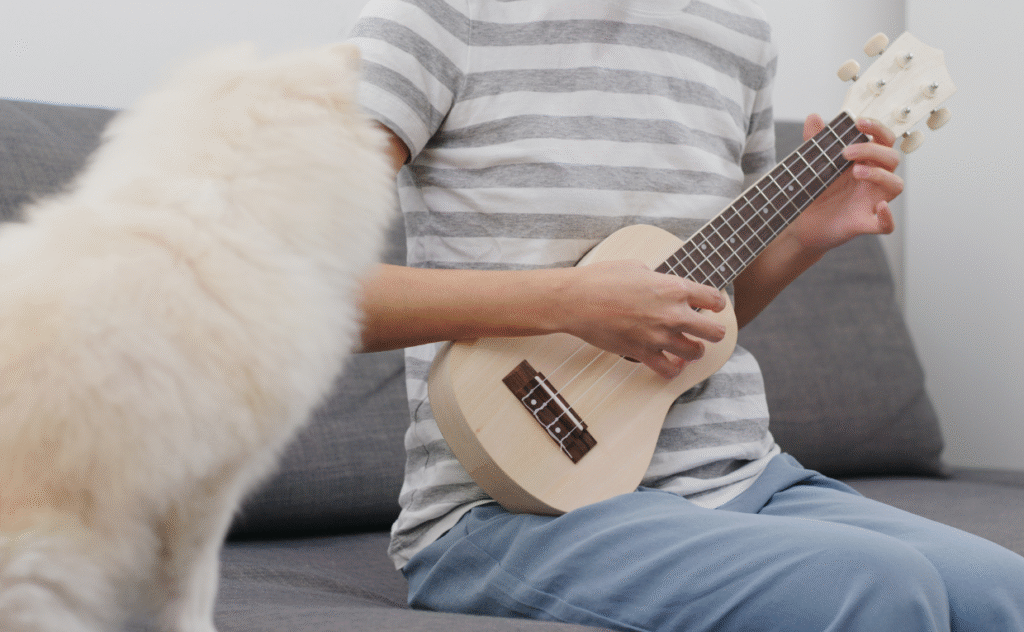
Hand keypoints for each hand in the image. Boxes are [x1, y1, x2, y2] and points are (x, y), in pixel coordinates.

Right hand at [556, 260, 726, 379]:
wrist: (575, 300)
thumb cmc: (601, 279)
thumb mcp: (637, 266)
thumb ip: (659, 279)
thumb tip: (665, 285)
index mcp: (674, 288)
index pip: (714, 300)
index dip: (717, 304)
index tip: (713, 307)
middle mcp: (672, 314)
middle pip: (715, 332)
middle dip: (714, 332)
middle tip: (708, 330)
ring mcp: (658, 337)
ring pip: (696, 353)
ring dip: (694, 351)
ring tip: (688, 347)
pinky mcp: (642, 353)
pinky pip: (669, 371)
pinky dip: (674, 369)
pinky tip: (672, 363)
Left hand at [783, 115, 903, 254]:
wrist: (802, 223)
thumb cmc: (816, 191)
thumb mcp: (813, 165)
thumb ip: (815, 142)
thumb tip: (813, 116)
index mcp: (866, 161)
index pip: (884, 140)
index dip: (877, 128)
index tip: (859, 122)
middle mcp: (874, 180)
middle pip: (892, 158)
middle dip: (872, 150)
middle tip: (845, 152)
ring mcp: (871, 202)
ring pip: (896, 185)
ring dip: (881, 175)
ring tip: (856, 171)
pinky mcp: (865, 223)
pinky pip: (887, 224)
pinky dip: (888, 217)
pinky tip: (880, 207)